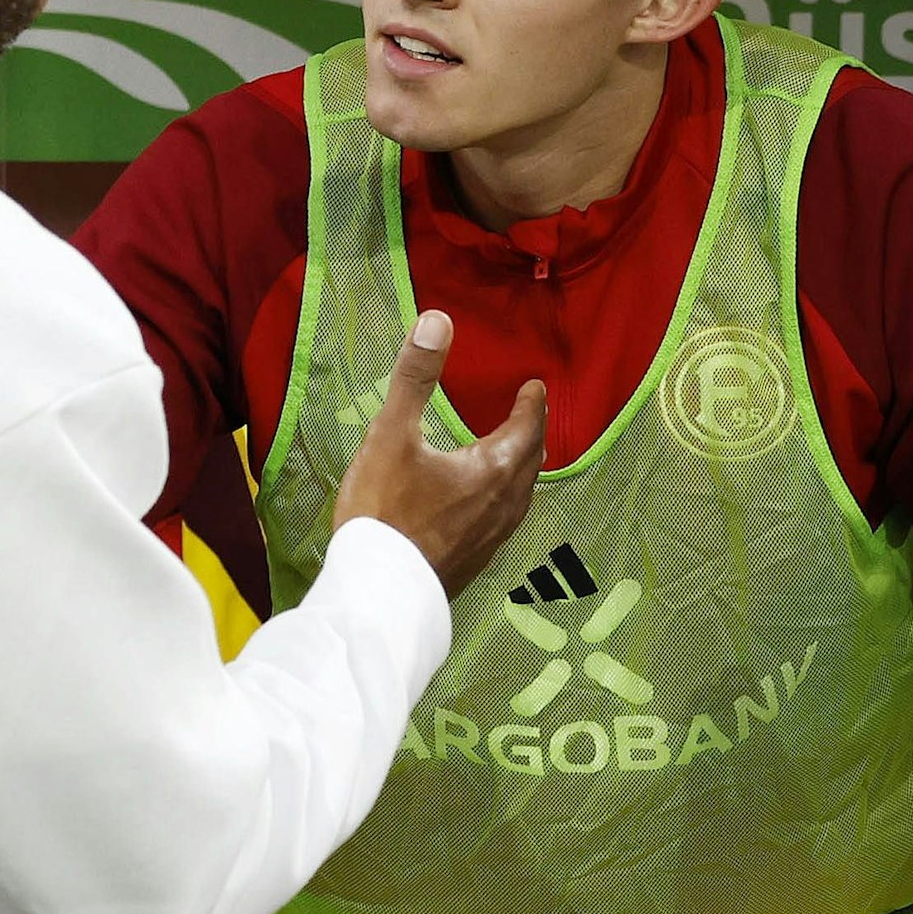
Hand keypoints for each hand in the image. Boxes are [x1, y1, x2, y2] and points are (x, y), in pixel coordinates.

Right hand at [332, 310, 545, 599]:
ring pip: (519, 498)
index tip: (535, 387)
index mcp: (491, 470)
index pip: (526, 429)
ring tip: (512, 459)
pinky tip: (481, 509)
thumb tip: (437, 321)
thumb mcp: (392, 434)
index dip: (532, 405)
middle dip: (531, 435)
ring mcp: (489, 540)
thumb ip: (415, 377)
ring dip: (520, 471)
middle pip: (529, 464)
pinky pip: (502, 522)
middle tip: (528, 417)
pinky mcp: (472, 564)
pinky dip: (503, 500)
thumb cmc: (384, 510)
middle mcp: (501, 506)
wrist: (377, 592)